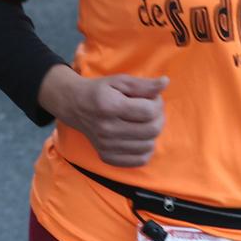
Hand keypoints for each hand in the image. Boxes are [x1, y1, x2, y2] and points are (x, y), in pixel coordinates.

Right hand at [41, 67, 167, 167]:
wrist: (74, 105)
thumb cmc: (99, 91)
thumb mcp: (119, 81)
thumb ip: (143, 84)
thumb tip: (166, 82)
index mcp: (109, 106)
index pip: (149, 111)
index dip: (157, 103)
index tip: (152, 98)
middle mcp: (106, 128)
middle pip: (152, 130)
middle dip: (159, 118)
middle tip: (151, 110)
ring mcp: (106, 145)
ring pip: (148, 146)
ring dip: (152, 133)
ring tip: (143, 123)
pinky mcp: (107, 157)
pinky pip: (140, 160)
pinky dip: (145, 149)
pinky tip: (138, 137)